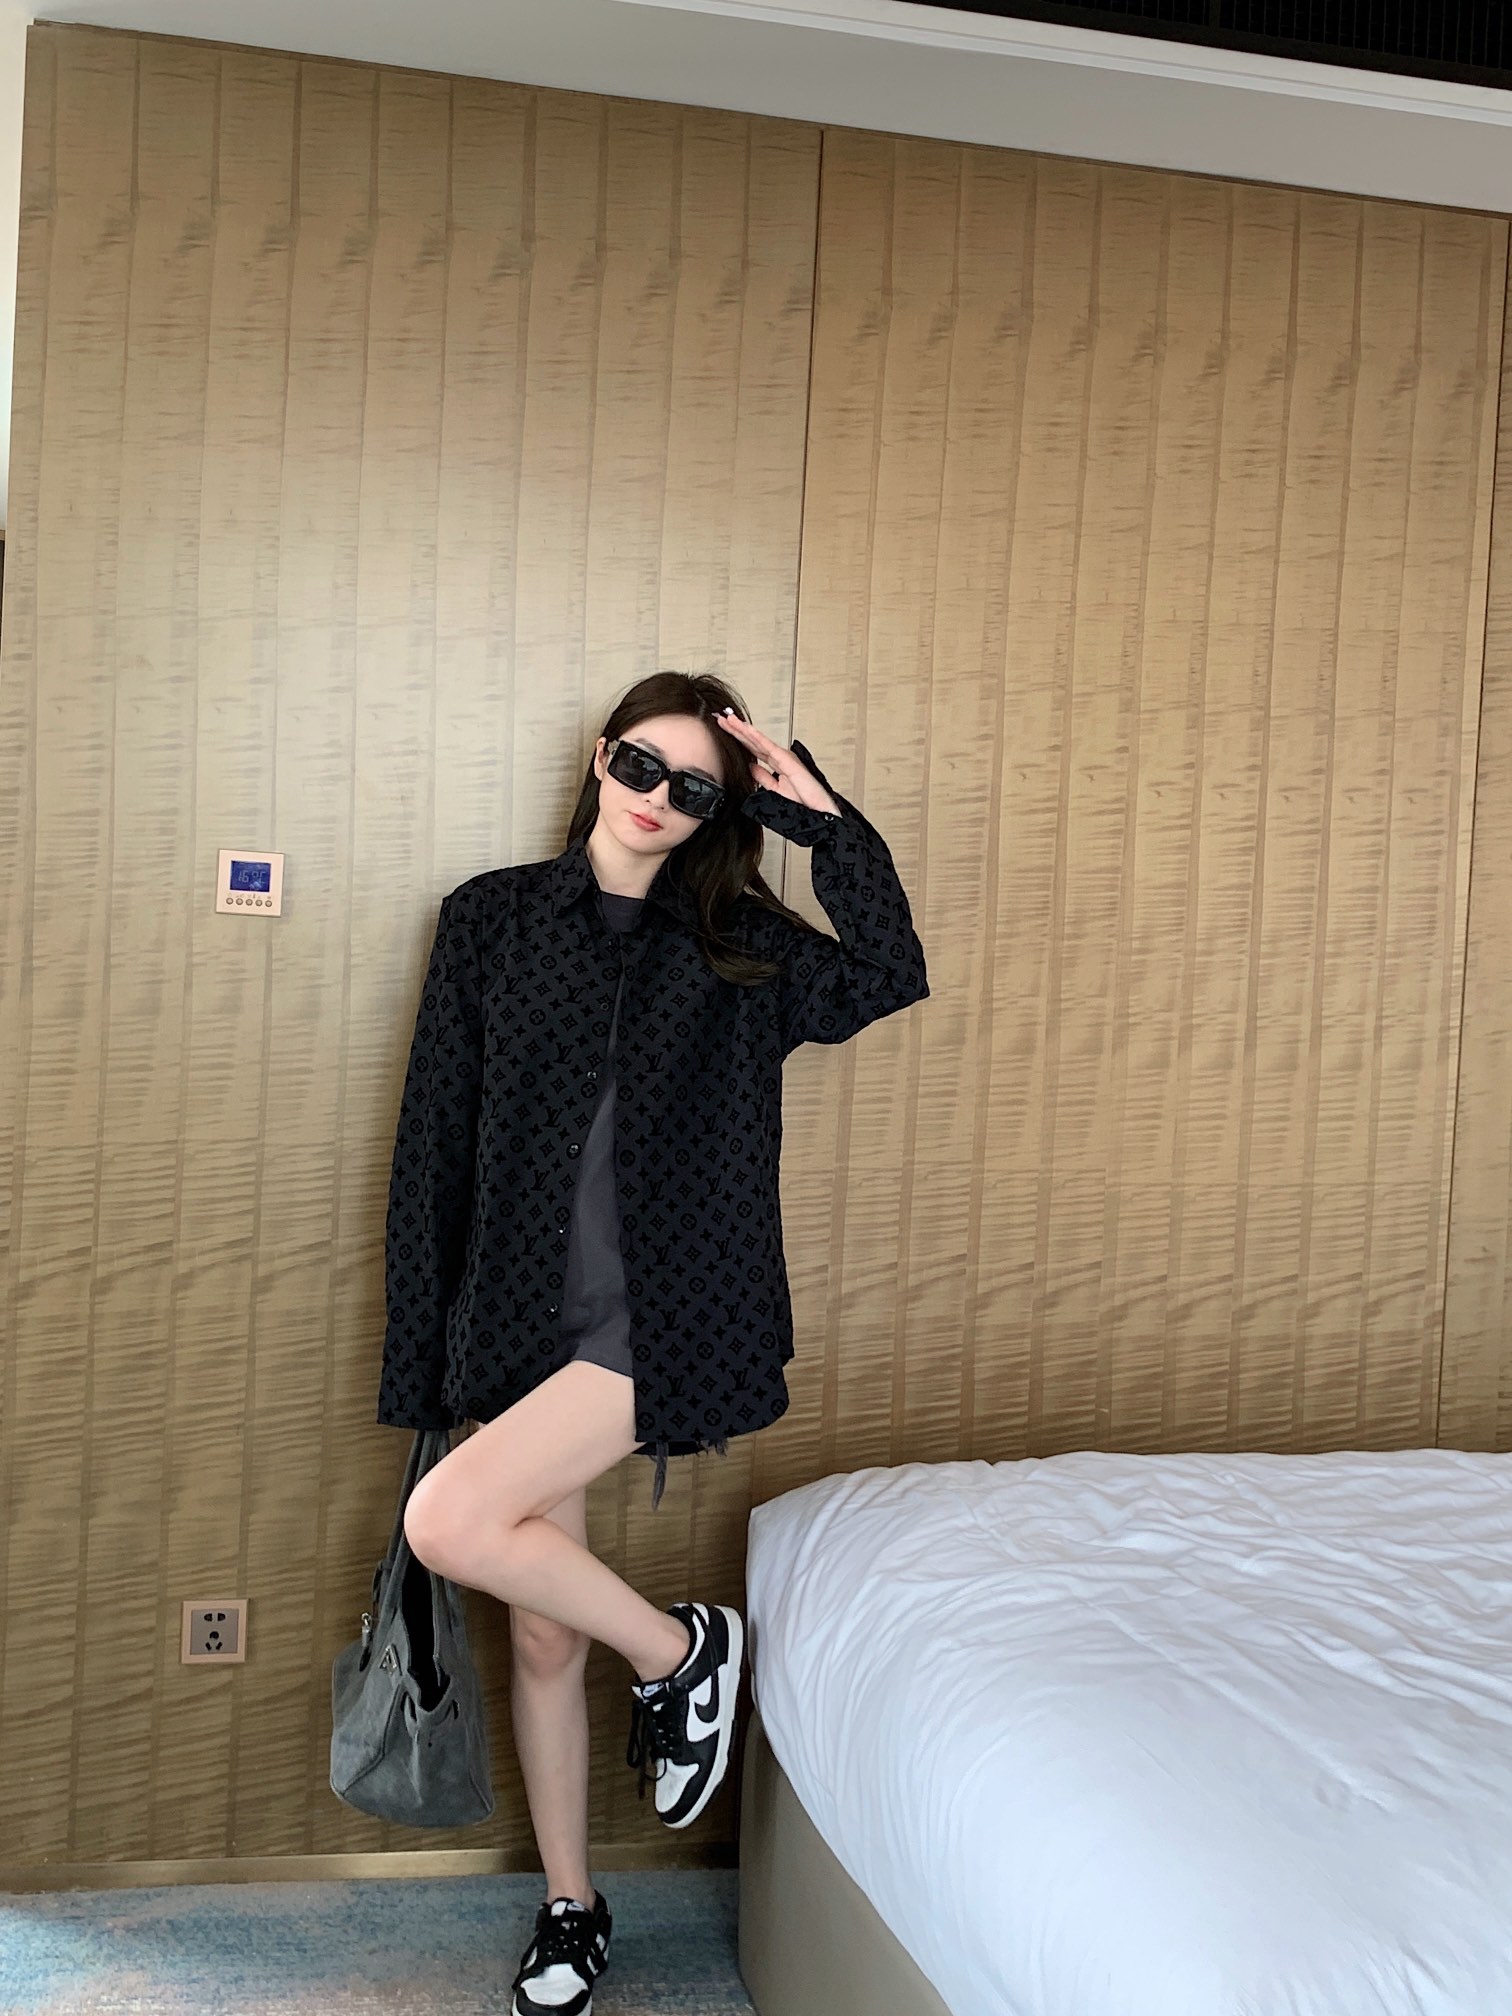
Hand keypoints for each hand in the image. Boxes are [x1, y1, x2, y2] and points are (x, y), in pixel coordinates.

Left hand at [715, 709, 842, 817]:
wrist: (819, 812)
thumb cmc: (803, 803)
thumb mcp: (775, 789)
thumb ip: (763, 777)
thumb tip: (750, 767)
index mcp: (776, 764)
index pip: (753, 748)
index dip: (738, 739)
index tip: (724, 731)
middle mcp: (779, 757)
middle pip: (753, 741)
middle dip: (736, 730)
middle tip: (721, 718)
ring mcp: (783, 757)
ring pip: (757, 739)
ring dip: (742, 728)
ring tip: (727, 718)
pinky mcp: (787, 760)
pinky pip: (767, 746)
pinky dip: (755, 736)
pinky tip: (744, 728)